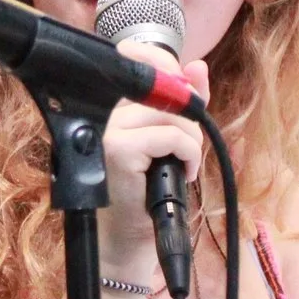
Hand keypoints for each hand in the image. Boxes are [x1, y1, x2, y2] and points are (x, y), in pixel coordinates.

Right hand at [96, 41, 207, 277]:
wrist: (125, 241)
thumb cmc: (145, 191)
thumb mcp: (169, 141)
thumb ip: (184, 103)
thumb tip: (198, 67)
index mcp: (107, 103)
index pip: (135, 57)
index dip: (166, 64)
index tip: (185, 88)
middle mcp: (100, 110)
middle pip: (164, 87)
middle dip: (188, 117)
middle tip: (185, 150)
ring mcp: (107, 129)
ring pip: (172, 113)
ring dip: (191, 141)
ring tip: (182, 165)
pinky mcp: (118, 149)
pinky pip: (172, 135)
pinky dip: (189, 154)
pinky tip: (182, 174)